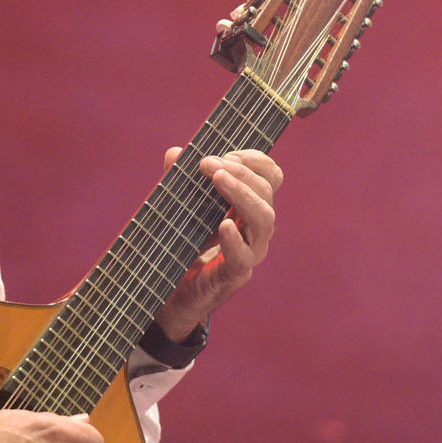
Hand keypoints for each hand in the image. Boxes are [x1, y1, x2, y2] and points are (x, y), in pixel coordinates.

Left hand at [153, 147, 281, 340]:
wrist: (171, 290)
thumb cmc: (183, 241)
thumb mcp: (180, 204)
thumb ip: (179, 178)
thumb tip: (175, 152)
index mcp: (249, 205)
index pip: (270, 176)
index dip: (253, 159)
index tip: (225, 152)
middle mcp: (256, 226)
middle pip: (267, 192)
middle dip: (240, 172)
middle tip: (209, 163)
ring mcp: (250, 251)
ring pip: (264, 219)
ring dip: (241, 194)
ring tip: (219, 178)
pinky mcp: (235, 274)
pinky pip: (243, 257)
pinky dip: (235, 240)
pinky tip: (222, 225)